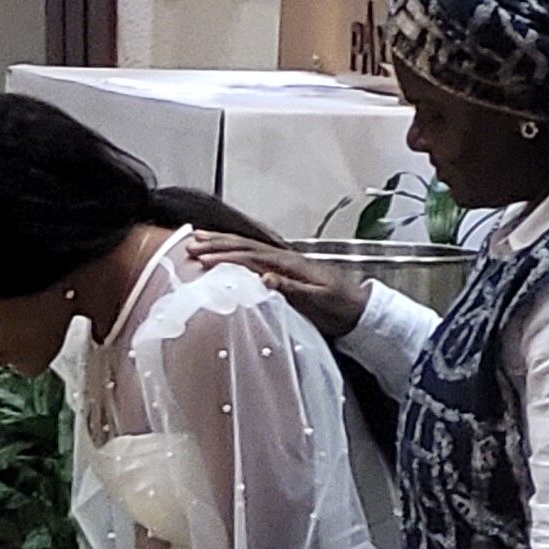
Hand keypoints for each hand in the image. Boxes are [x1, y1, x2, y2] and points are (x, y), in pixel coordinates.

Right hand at [186, 232, 367, 340]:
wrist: (359, 310)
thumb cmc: (340, 308)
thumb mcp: (317, 301)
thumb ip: (291, 289)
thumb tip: (265, 278)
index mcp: (289, 264)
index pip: (250, 256)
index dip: (224, 257)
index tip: (200, 260)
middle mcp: (284, 258)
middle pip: (244, 245)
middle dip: (216, 244)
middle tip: (190, 244)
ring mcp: (284, 262)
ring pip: (247, 246)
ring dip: (222, 242)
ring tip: (199, 239)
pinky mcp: (284, 270)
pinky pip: (254, 254)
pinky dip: (236, 249)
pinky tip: (226, 251)